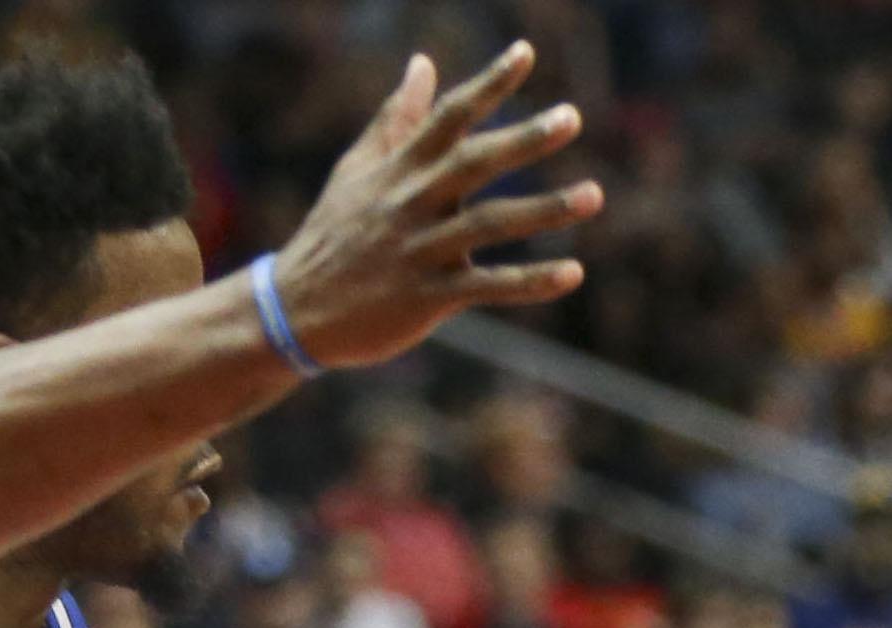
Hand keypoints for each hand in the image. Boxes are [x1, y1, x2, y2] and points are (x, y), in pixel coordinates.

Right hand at [271, 44, 598, 369]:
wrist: (297, 309)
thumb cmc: (336, 232)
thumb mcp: (358, 170)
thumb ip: (397, 118)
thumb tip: (423, 64)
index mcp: (400, 168)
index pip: (448, 116)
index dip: (488, 84)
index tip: (526, 53)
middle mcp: (413, 202)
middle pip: (474, 162)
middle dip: (523, 139)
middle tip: (571, 117)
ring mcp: (421, 250)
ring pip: (490, 223)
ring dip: (545, 210)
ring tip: (594, 195)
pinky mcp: (428, 297)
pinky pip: (488, 287)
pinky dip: (531, 282)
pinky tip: (573, 272)